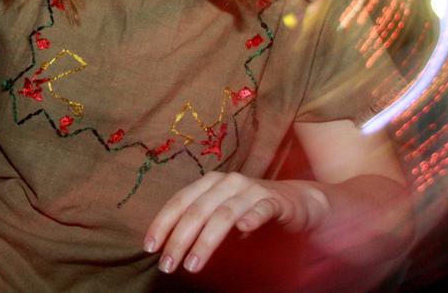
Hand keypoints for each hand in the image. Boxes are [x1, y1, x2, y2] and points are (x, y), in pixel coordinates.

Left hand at [143, 172, 326, 273]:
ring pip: (223, 214)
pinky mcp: (275, 201)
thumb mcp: (221, 216)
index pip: (179, 201)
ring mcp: (251, 190)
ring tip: (192, 265)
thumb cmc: (251, 210)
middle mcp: (227, 182)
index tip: (149, 247)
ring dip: (206, 241)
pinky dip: (251, 218)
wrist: (297, 201)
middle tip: (168, 265)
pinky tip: (243, 231)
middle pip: (197, 210)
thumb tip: (170, 247)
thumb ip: (200, 224)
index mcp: (209, 183)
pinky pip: (261, 209)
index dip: (162, 223)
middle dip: (179, 239)